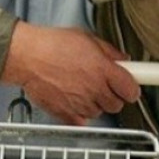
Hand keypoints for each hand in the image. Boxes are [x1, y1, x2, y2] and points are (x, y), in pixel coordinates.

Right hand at [1, 22, 140, 124]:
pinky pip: (82, 121)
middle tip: (100, 84)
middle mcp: (95, 88)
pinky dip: (79, 113)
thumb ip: (108, 51)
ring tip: (80, 87)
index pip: (132, 90)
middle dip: (112, 95)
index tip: (128, 86)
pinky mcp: (66, 114)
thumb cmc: (51, 44)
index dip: (131, 88)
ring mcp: (81, 103)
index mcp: (103, 69)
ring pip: (99, 112)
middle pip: (117, 104)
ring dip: (94, 103)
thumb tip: (123, 59)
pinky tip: (71, 98)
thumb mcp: (85, 37)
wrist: (27, 56)